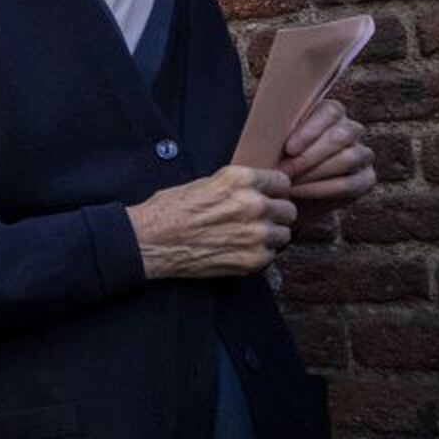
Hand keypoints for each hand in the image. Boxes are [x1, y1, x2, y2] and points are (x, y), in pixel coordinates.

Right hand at [128, 166, 295, 279]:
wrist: (150, 241)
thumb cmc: (168, 211)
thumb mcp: (203, 184)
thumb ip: (235, 186)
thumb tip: (255, 191)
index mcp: (240, 179)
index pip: (282, 181)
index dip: (274, 190)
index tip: (269, 197)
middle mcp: (253, 204)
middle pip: (288, 210)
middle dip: (275, 215)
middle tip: (258, 220)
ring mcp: (256, 234)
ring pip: (284, 234)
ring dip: (270, 236)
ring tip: (248, 238)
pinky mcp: (253, 259)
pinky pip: (270, 255)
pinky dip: (258, 254)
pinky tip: (237, 250)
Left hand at [280, 99, 375, 203]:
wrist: (283, 194)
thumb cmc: (274, 161)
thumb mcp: (272, 145)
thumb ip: (276, 132)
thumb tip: (269, 128)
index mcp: (330, 113)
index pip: (331, 111)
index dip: (311, 130)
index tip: (288, 149)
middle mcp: (350, 130)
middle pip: (342, 135)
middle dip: (309, 156)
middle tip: (283, 171)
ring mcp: (362, 154)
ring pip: (349, 157)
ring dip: (315, 172)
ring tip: (289, 182)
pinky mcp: (366, 179)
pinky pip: (351, 183)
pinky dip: (322, 190)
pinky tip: (300, 192)